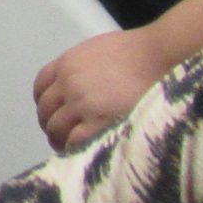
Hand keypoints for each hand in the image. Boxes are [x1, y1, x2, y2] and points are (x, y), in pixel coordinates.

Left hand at [34, 26, 175, 150]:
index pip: (41, 86)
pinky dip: (73, 148)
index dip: (45, 102)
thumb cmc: (140, 53)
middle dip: (50, 122)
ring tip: (67, 146)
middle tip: (59, 134)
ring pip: (55, 127)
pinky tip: (80, 151)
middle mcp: (68, 83)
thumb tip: (82, 85)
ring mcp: (81, 103)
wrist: (161, 58)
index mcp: (67, 63)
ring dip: (58, 138)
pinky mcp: (97, 122)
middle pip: (45, 109)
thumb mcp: (100, 51)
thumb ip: (84, 69)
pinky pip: (74, 141)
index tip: (51, 112)